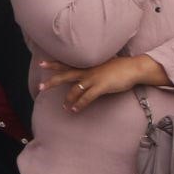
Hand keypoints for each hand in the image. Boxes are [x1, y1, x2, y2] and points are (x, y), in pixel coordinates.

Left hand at [37, 56, 157, 113]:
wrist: (134, 68)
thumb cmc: (122, 66)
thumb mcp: (106, 63)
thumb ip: (97, 67)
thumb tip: (93, 71)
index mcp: (88, 65)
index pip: (67, 63)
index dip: (54, 64)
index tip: (41, 64)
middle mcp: (88, 71)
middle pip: (65, 76)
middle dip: (51, 82)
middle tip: (39, 87)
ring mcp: (94, 79)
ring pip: (74, 90)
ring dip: (68, 100)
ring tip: (65, 108)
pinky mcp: (101, 87)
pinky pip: (87, 98)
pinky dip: (80, 104)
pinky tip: (75, 109)